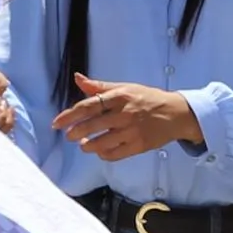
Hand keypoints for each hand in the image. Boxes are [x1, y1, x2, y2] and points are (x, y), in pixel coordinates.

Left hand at [53, 75, 200, 161]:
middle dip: (75, 133)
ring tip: (84, 145)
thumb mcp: (125, 88)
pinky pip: (115, 154)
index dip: (70, 116)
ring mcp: (132, 131)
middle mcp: (125, 113)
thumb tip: (78, 78)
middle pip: (92, 126)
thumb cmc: (147, 98)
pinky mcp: (139, 146)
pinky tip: (100, 151)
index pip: (89, 106)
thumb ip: (99, 86)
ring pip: (102, 143)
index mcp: (120, 96)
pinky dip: (103, 154)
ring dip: (88, 146)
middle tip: (69, 136)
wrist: (176, 113)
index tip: (57, 123)